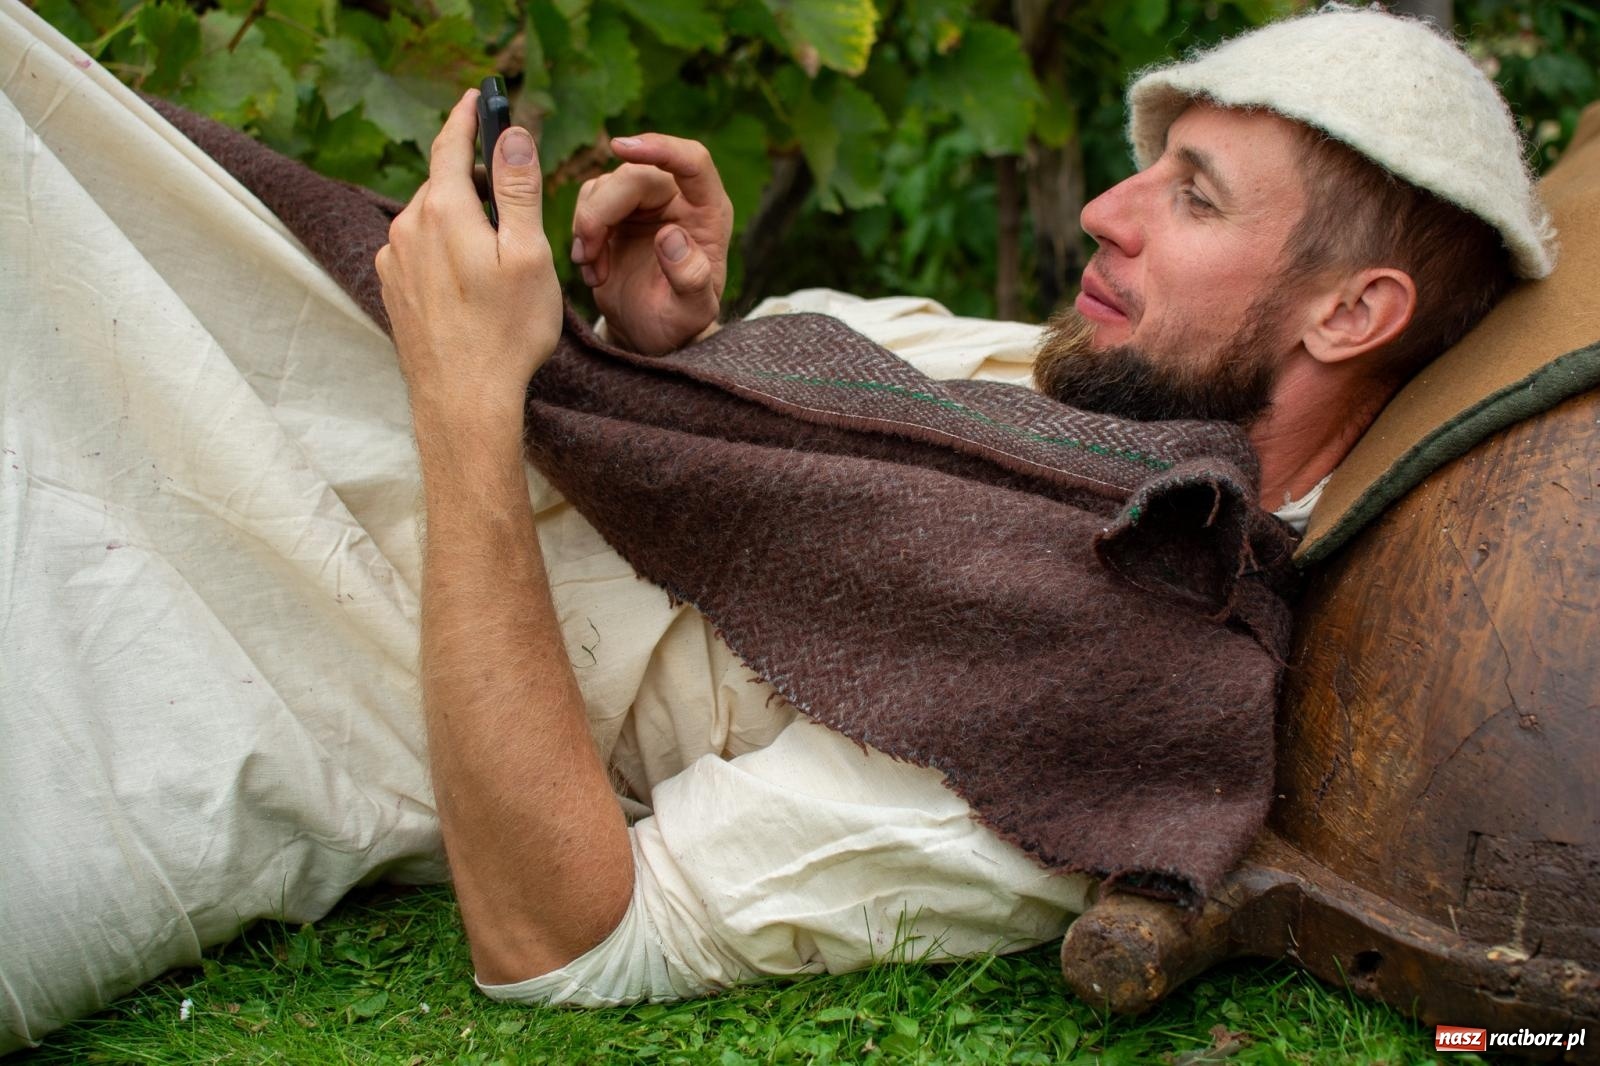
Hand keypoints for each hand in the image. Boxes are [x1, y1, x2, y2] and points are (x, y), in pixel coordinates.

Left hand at [375, 90, 562, 433]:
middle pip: (443, 183)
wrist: (463, 400)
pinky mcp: (393, 289)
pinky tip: (470, 283)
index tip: (478, 96)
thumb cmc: (506, 332)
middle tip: (512, 199)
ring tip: (497, 255)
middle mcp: (408, 228)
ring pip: (431, 219)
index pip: (451, 144)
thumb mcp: (528, 254)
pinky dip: (444, 251)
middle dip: (474, 181)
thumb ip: (517, 189)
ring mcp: (395, 261)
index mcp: (444, 210)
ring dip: (460, 221)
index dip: (468, 117)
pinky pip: (419, 251)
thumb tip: (512, 135)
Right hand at [570, 134, 732, 354]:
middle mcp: (680, 199)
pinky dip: (581, 235)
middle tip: (586, 255)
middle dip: (601, 211)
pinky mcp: (618, 210)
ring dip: (588, 227)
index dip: (660, 148)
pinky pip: (589, 201)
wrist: (650, 334)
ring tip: (594, 271)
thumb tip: (671, 236)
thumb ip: (690, 278)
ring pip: (604, 186)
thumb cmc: (678, 323)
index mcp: (708, 212)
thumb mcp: (690, 313)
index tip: (620, 147)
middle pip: (633, 175)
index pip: (693, 161)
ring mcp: (647, 202)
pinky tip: (592, 269)